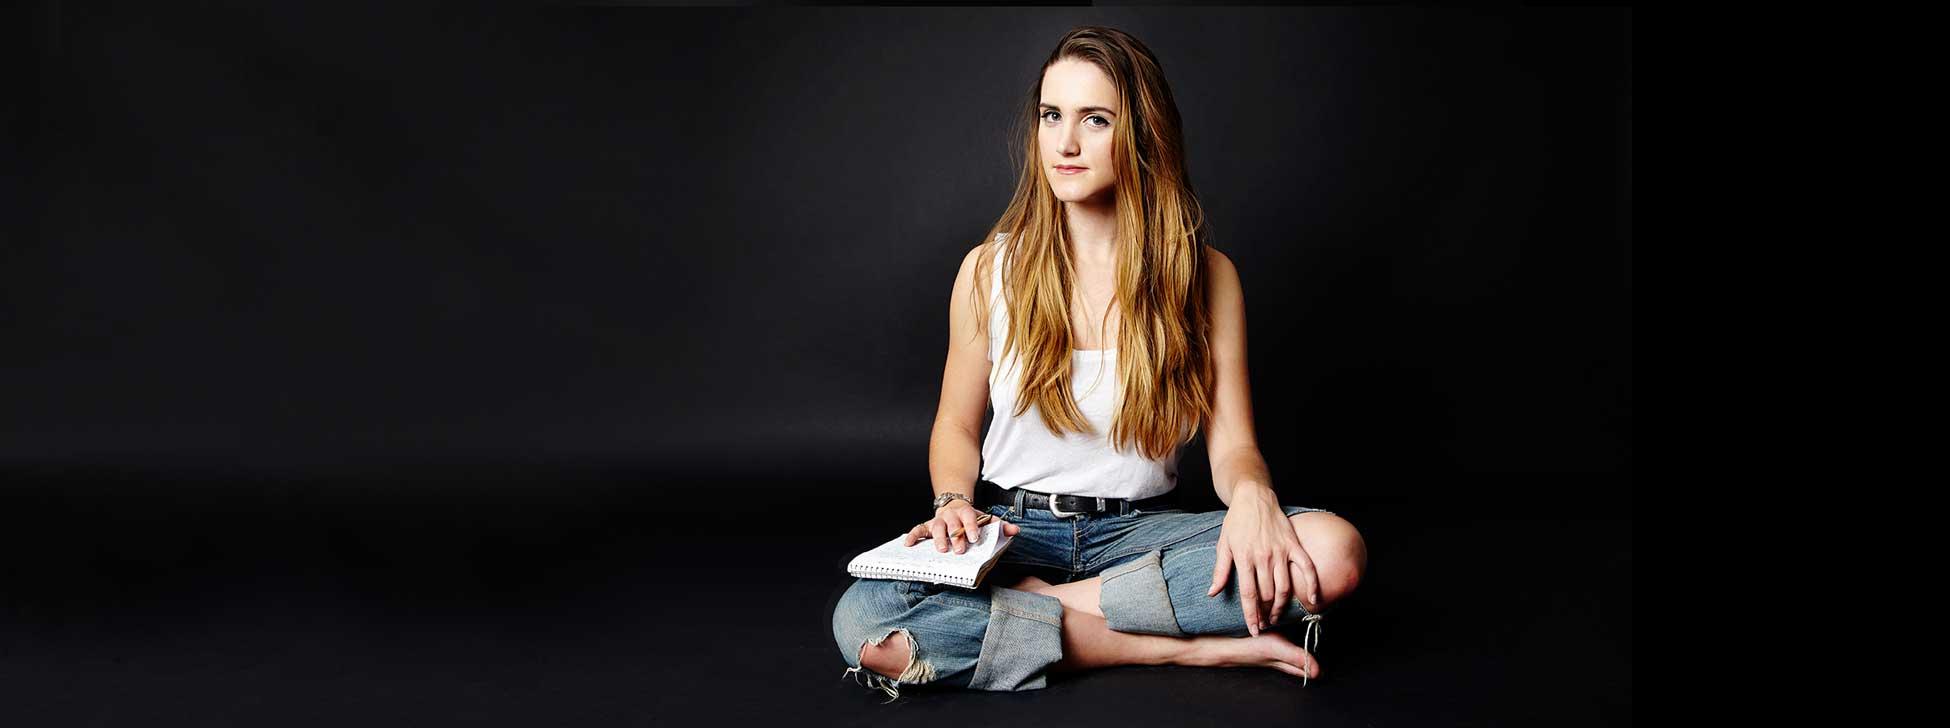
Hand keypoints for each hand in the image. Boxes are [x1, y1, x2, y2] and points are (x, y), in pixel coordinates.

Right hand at [903, 500, 1019, 553]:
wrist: (953, 506)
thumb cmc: (971, 519)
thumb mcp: (986, 520)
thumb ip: (1000, 526)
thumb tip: (1015, 531)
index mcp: (966, 512)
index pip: (969, 517)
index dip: (971, 527)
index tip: (975, 538)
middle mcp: (950, 515)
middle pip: (953, 524)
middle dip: (956, 537)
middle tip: (959, 550)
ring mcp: (937, 520)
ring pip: (936, 527)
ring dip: (938, 538)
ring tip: (941, 550)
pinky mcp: (927, 526)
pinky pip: (918, 530)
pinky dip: (912, 536)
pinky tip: (908, 544)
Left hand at [1207, 486, 1320, 636]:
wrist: (1254, 497)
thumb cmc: (1236, 522)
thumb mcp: (1223, 545)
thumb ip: (1220, 570)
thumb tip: (1212, 593)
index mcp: (1244, 558)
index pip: (1248, 594)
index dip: (1251, 615)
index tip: (1254, 629)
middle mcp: (1263, 557)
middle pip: (1267, 595)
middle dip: (1266, 614)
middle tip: (1264, 625)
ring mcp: (1281, 551)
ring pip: (1285, 587)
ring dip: (1282, 607)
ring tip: (1277, 618)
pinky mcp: (1294, 545)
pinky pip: (1307, 568)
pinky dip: (1313, 585)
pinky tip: (1315, 600)